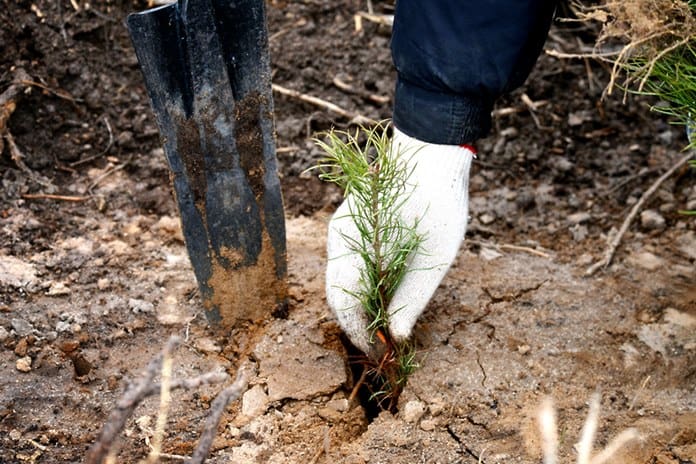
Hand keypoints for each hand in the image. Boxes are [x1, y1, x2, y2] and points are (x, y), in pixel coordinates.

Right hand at [325, 127, 473, 355]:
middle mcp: (340, 239)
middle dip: (355, 325)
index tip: (379, 354)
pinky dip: (358, 288)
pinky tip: (379, 297)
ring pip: (338, 282)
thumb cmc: (439, 200)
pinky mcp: (350, 226)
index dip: (359, 333)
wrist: (432, 152)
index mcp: (358, 246)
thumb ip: (413, 297)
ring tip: (381, 327)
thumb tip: (396, 336)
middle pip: (336, 296)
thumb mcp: (436, 254)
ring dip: (356, 308)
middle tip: (381, 347)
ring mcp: (342, 230)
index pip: (344, 303)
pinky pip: (346, 265)